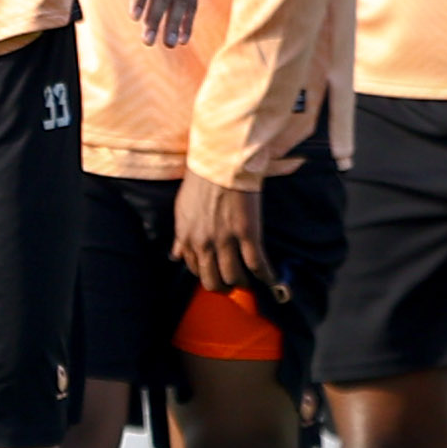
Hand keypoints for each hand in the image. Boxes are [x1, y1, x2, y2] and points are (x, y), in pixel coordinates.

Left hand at [173, 172, 279, 295]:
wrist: (221, 161)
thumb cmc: (201, 180)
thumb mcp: (182, 209)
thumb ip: (181, 236)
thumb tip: (175, 255)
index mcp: (186, 236)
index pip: (194, 269)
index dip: (207, 275)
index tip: (216, 274)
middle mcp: (203, 243)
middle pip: (213, 280)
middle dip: (224, 287)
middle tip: (233, 284)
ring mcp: (225, 240)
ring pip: (234, 277)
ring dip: (243, 283)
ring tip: (251, 281)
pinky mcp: (247, 233)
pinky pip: (257, 264)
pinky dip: (266, 276)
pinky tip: (272, 280)